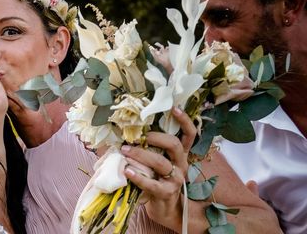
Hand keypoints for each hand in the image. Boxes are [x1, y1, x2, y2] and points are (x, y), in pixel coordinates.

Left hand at [121, 107, 195, 230]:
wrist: (165, 208)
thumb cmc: (156, 178)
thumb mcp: (156, 160)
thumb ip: (149, 146)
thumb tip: (124, 128)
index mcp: (180, 153)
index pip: (189, 134)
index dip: (184, 120)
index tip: (174, 107)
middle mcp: (181, 164)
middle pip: (174, 144)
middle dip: (156, 137)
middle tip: (139, 136)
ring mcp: (176, 179)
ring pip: (161, 163)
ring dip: (141, 155)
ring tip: (125, 150)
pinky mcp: (167, 193)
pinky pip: (153, 184)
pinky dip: (138, 177)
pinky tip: (127, 171)